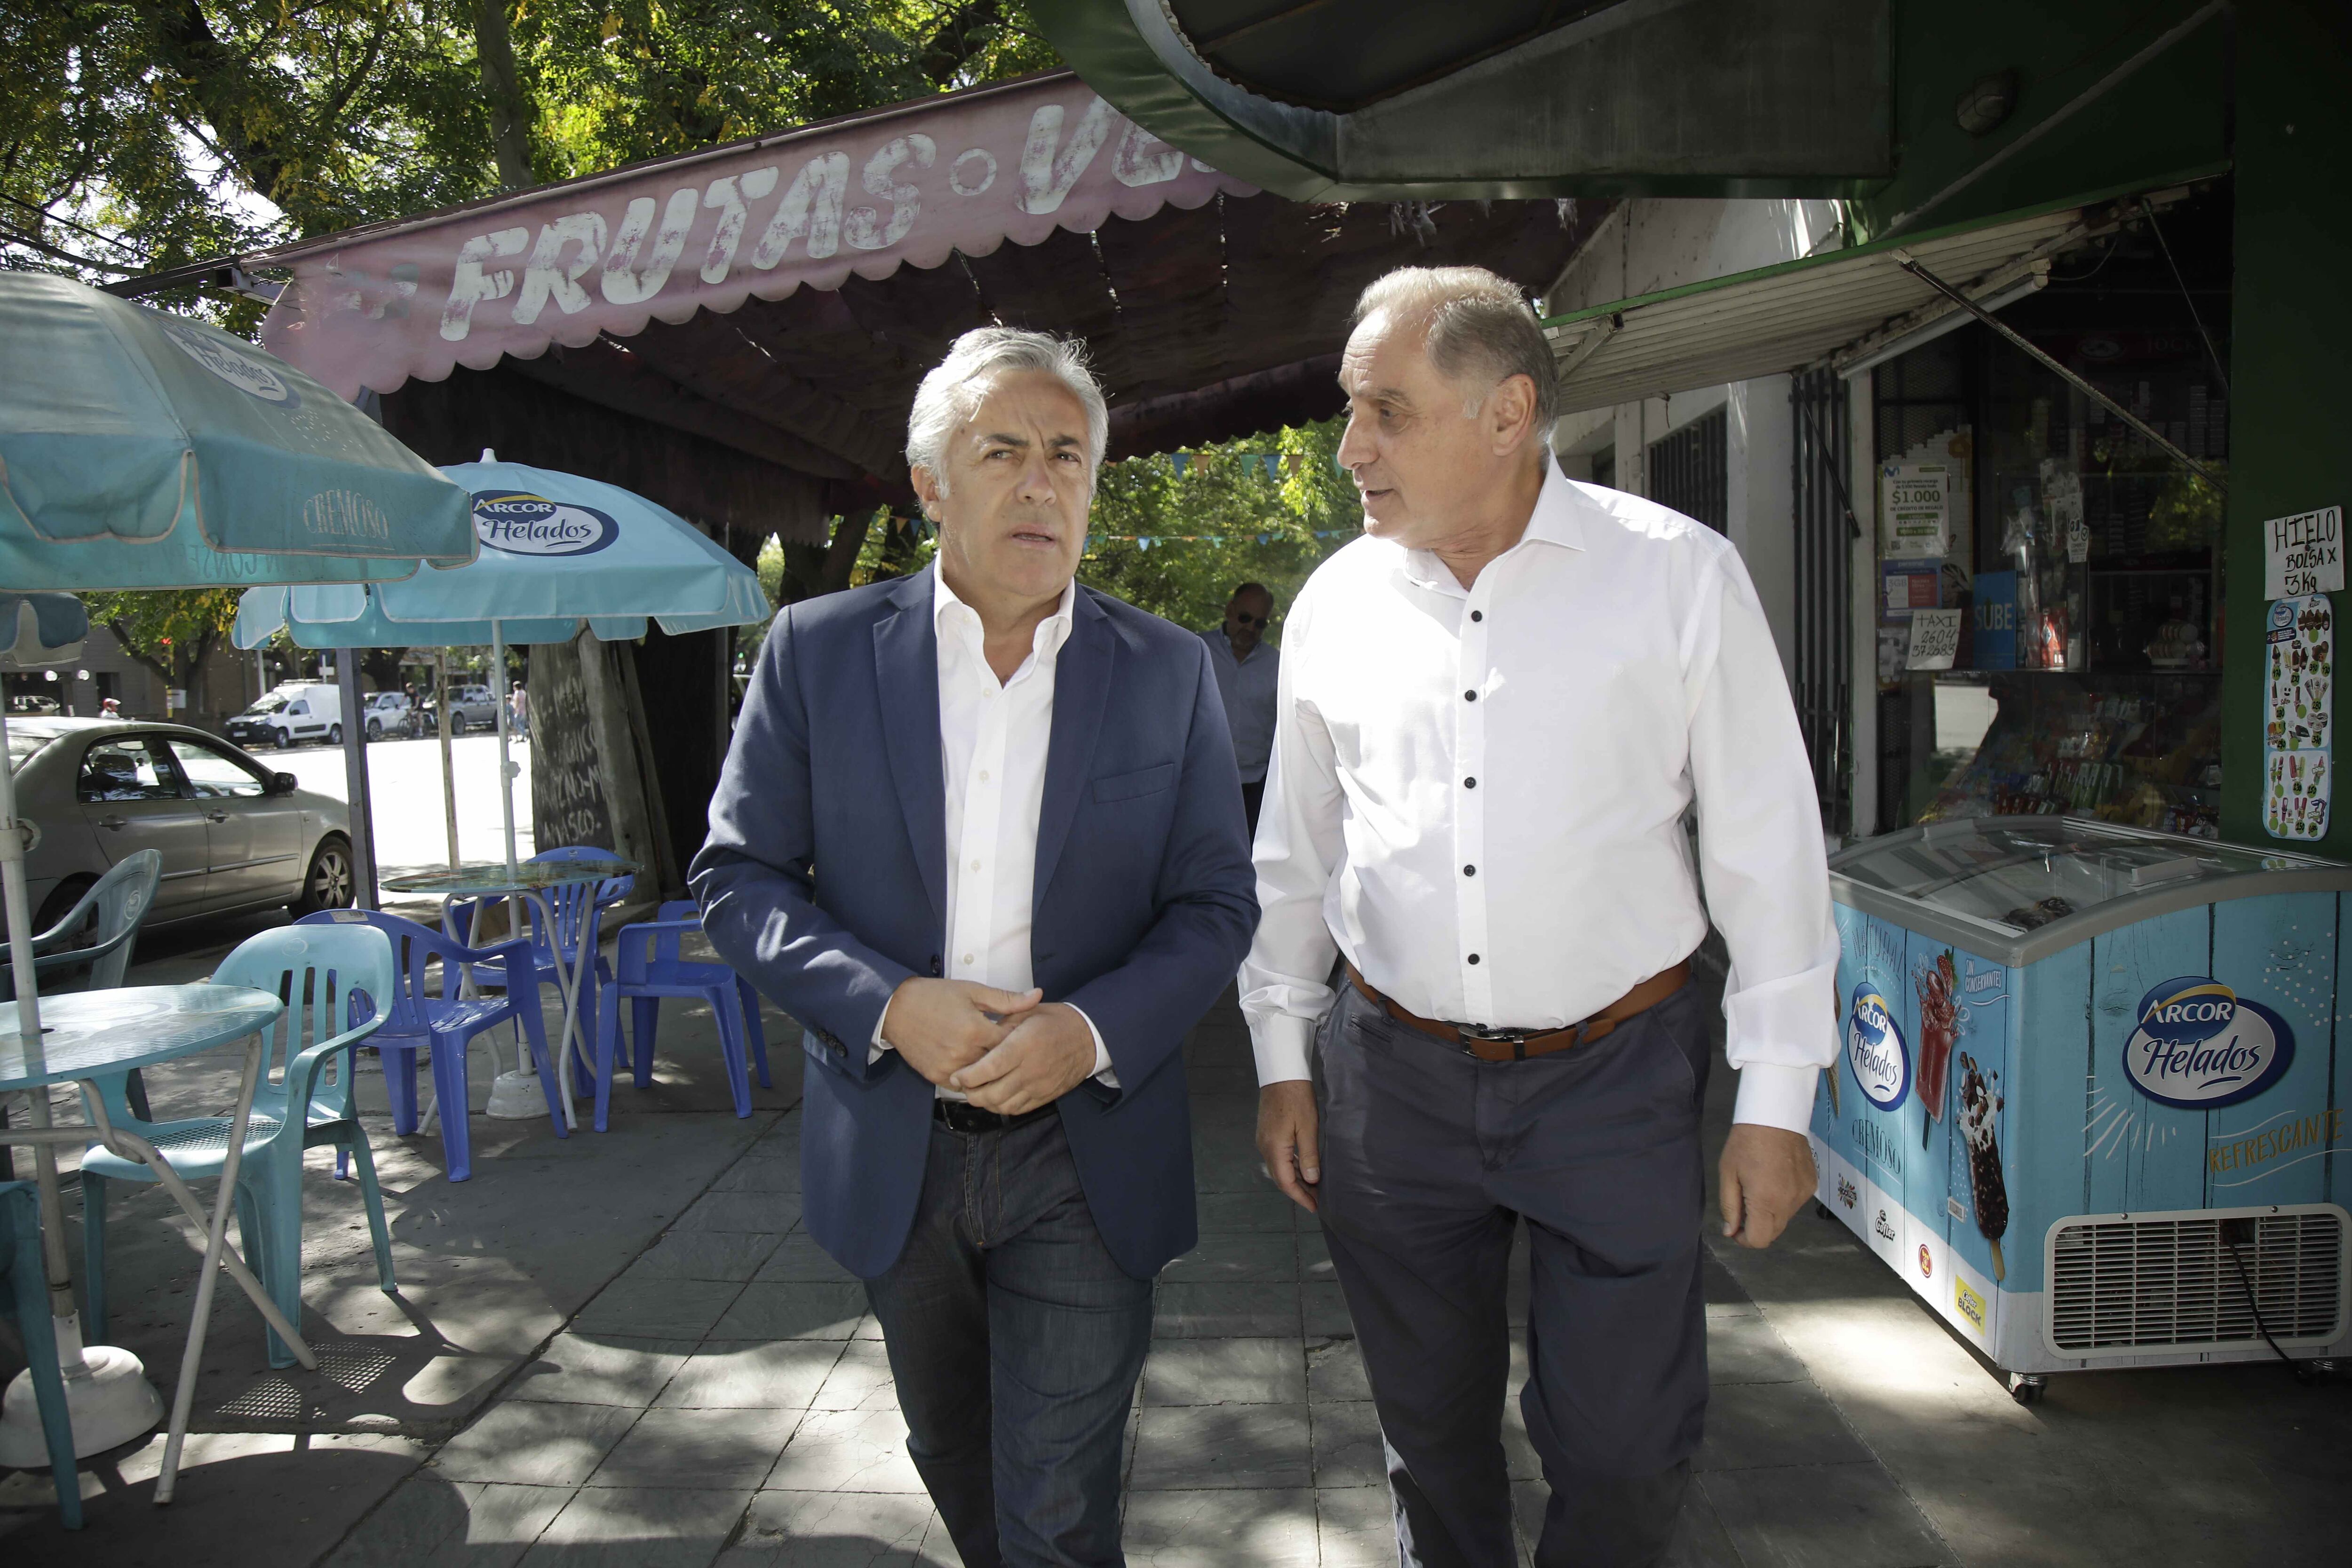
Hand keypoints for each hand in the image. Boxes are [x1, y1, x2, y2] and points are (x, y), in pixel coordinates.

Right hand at [882, 978, 1040, 1087]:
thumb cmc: (935, 996)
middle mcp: (964, 1053)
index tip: (1022, 1034)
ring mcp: (949, 1068)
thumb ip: (1007, 999)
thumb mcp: (972, 991)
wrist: (895, 1008)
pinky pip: (962, 1085)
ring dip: (989, 1070)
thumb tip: (1037, 996)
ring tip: (994, 1060)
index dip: (1020, 1038)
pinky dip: (971, 1078)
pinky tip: (974, 1066)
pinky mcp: (936, 1077)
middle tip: (1012, 1049)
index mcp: (976, 1030)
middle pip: (998, 1063)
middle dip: (1007, 1056)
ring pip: (982, 1078)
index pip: (1012, 1043)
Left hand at [951, 1002, 1096, 1113]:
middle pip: (992, 1093)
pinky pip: (1017, 1109)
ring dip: (985, 1102)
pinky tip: (995, 1097)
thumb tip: (979, 1037)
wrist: (1088, 1037)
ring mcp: (1039, 1086)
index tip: (957, 1075)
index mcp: (1023, 1046)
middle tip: (962, 1085)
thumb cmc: (1055, 1021)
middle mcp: (1031, 1070)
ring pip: (1003, 1105)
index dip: (967, 1076)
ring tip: (976, 1092)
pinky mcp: (1045, 1096)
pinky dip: (1001, 1107)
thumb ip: (1001, 1024)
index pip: (988, 1069)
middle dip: (971, 1093)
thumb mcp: (1027, 1012)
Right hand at [1256, 1080, 1320, 1212]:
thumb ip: (1309, 1156)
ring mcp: (1264, 1140)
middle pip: (1280, 1178)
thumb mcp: (1308, 1127)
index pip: (1286, 1182)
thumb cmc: (1297, 1097)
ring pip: (1279, 1168)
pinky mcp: (1267, 1134)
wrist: (1281, 1074)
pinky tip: (1303, 1168)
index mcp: (1274, 1148)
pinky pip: (1278, 1158)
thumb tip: (1312, 1180)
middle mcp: (1264, 1147)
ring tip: (1313, 1187)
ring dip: (1295, 1179)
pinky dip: (1290, 1167)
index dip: (1301, 1197)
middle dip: (1298, 1191)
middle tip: (1317, 1200)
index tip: (1315, 1207)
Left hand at [1717, 1124, 1815, 1248]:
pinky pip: (1795, 1202)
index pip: (1759, 1240)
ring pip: (1785, 1218)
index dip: (1744, 1239)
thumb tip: (1731, 1231)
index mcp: (1766, 1201)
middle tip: (1743, 1206)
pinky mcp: (1812, 1184)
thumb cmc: (1746, 1142)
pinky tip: (1775, 1179)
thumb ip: (1730, 1206)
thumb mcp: (1728, 1173)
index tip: (1735, 1227)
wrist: (1776, 1115)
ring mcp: (1804, 1193)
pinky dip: (1784, 1199)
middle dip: (1756, 1227)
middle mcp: (1789, 1202)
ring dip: (1770, 1213)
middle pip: (1773, 1232)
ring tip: (1759, 1187)